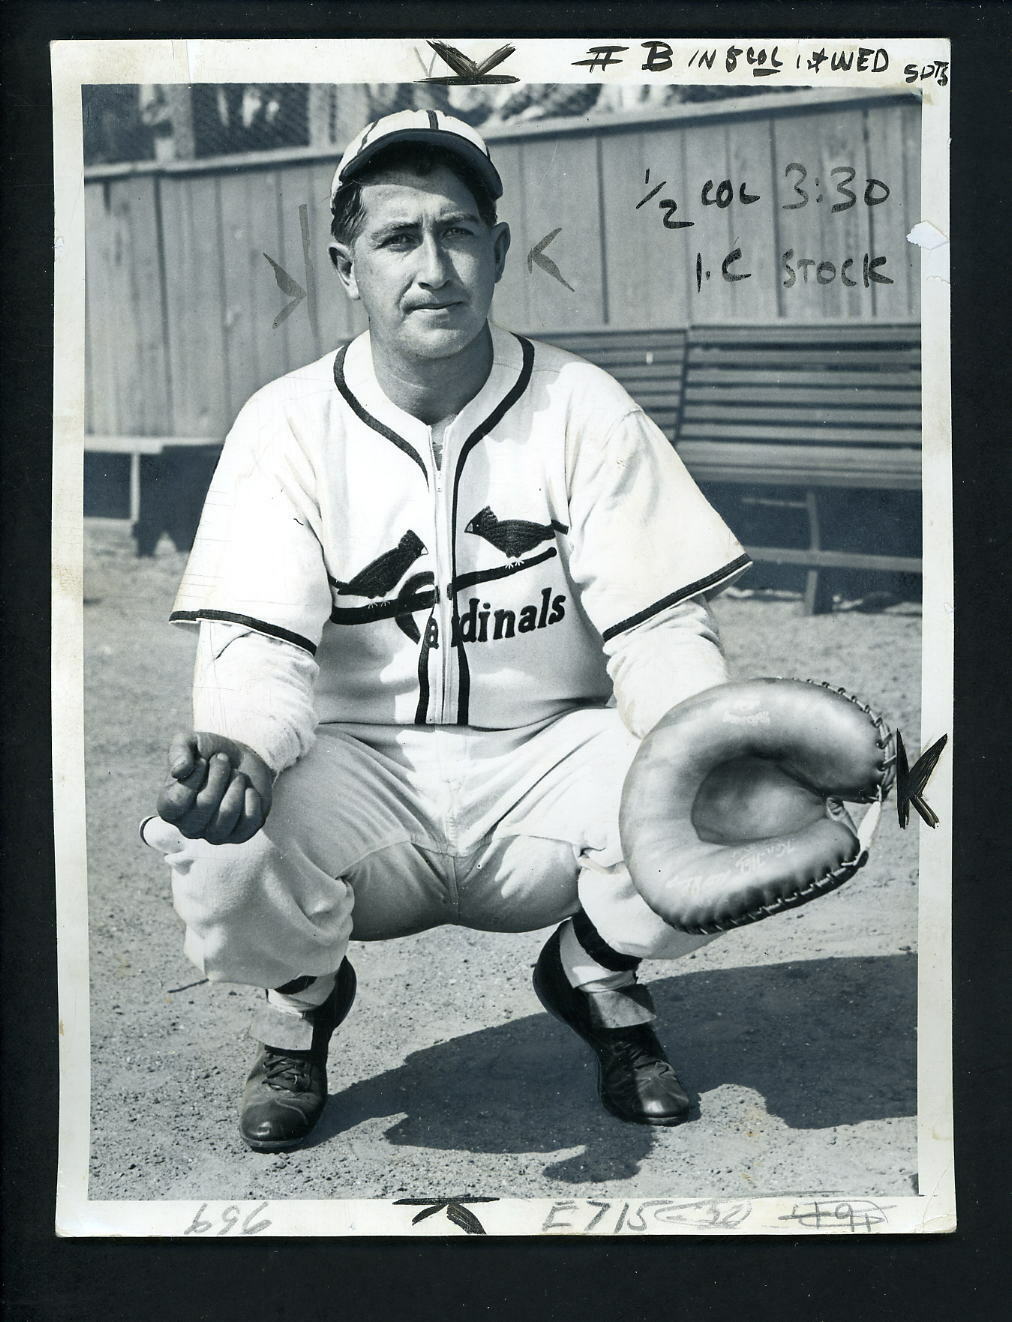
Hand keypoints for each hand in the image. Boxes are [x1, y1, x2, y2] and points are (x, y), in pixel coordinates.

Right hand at [156, 731, 273, 844]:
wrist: (242, 758)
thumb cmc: (210, 752)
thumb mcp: (191, 742)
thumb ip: (179, 750)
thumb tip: (179, 771)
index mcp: (169, 807)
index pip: (176, 802)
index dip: (193, 777)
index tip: (202, 760)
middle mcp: (188, 826)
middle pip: (205, 804)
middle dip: (219, 773)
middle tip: (223, 760)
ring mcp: (214, 834)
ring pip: (227, 813)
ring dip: (236, 785)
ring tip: (236, 775)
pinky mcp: (240, 835)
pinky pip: (250, 821)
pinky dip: (252, 798)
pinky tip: (248, 790)